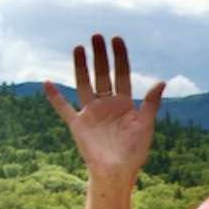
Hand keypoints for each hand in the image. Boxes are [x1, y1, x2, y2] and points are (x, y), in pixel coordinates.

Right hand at [43, 34, 164, 182]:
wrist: (117, 173)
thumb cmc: (135, 152)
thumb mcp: (146, 125)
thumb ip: (151, 103)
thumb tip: (161, 81)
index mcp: (125, 105)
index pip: (122, 75)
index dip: (120, 58)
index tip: (117, 39)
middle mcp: (107, 105)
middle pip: (102, 75)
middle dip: (100, 56)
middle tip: (97, 36)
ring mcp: (91, 113)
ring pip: (84, 84)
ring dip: (81, 66)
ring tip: (78, 47)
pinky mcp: (78, 124)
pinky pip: (64, 108)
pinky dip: (54, 97)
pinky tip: (48, 83)